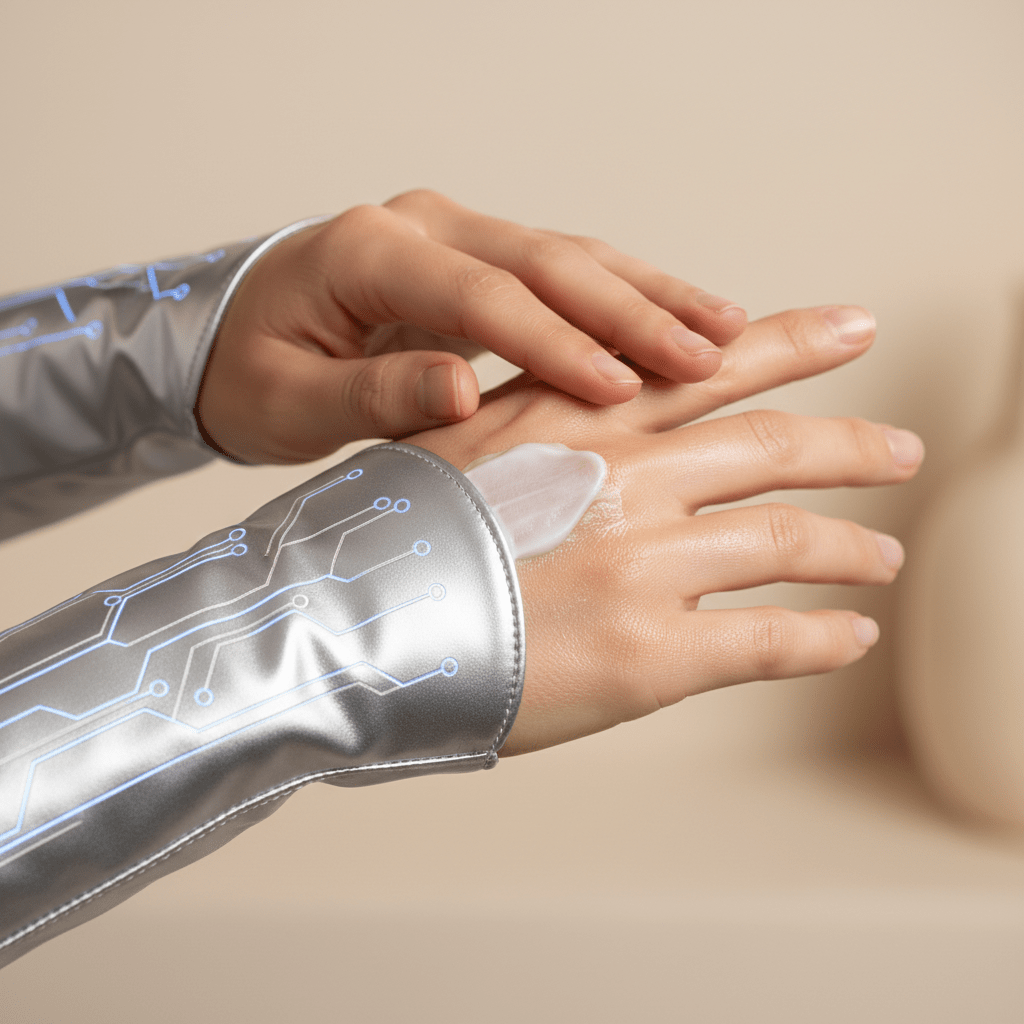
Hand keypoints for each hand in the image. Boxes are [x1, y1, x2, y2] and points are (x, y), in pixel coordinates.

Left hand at [195, 190, 745, 462]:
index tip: (619, 387)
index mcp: (369, 252)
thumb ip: (368, 395)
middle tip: (712, 354)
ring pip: (571, 258)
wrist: (227, 340)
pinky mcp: (477, 266)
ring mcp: (456, 240)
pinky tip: (679, 322)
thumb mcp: (286, 400)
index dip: (555, 342)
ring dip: (651, 295)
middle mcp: (424, 229)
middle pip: (547, 261)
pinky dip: (626, 301)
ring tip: (729, 329)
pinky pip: (563, 278)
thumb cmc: (249, 372)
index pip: (482, 295)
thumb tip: (461, 391)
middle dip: (632, 311)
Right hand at [406, 305, 924, 754]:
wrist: (346, 622)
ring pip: (789, 539)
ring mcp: (645, 562)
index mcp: (576, 417)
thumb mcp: (455, 448)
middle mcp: (626, 475)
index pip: (708, 363)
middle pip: (776, 445)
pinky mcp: (652, 654)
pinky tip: (851, 635)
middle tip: (901, 450)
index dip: (789, 339)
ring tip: (885, 558)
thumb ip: (529, 430)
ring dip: (853, 549)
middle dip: (850, 445)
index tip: (850, 326)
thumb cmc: (385, 538)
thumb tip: (571, 422)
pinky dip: (823, 637)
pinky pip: (770, 638)